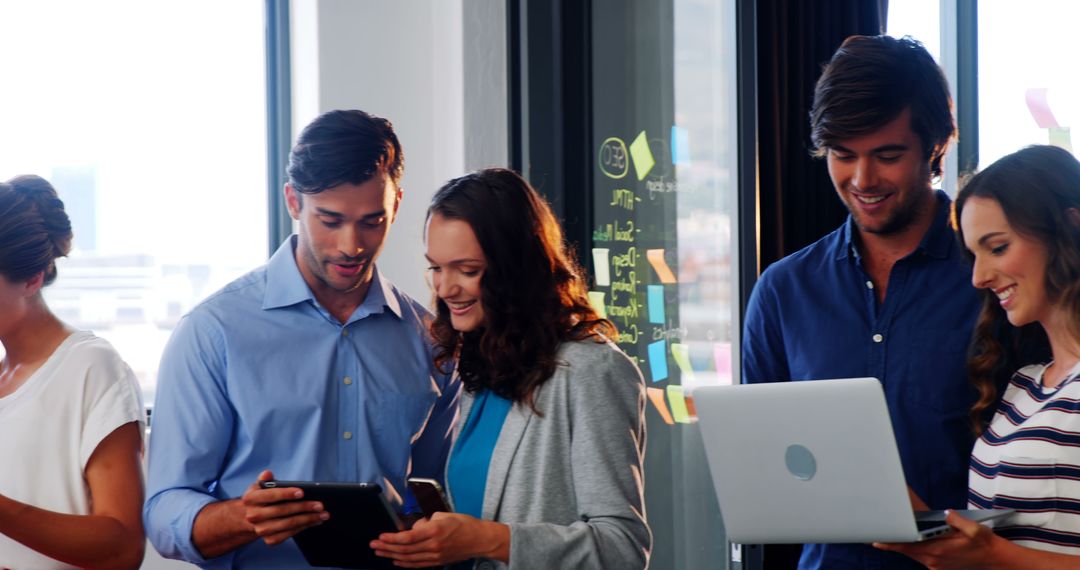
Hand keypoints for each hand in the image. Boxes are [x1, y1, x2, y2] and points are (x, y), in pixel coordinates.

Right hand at [242, 470, 328, 545]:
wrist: (251, 518)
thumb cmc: (261, 498)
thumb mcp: (259, 486)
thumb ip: (265, 479)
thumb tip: (267, 474)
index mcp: (250, 499)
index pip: (271, 495)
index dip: (287, 493)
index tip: (303, 492)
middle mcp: (253, 516)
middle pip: (283, 511)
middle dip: (304, 507)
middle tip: (320, 505)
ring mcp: (261, 530)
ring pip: (289, 524)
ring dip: (308, 519)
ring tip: (323, 514)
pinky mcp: (269, 540)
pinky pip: (290, 533)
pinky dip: (304, 527)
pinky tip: (315, 521)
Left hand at [370, 512, 508, 566]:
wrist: (480, 539)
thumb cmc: (464, 524)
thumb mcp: (444, 515)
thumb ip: (426, 521)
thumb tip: (414, 527)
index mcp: (434, 531)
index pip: (408, 537)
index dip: (392, 538)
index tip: (381, 536)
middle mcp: (433, 545)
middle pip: (405, 549)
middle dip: (386, 547)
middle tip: (374, 545)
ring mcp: (435, 556)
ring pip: (408, 558)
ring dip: (392, 555)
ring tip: (380, 552)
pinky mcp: (437, 561)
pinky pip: (417, 564)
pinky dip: (404, 563)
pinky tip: (395, 560)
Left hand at [874, 510, 1003, 568]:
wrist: (996, 561)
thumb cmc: (985, 544)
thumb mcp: (975, 530)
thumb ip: (958, 521)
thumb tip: (947, 514)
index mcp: (939, 550)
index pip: (908, 547)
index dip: (891, 543)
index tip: (876, 541)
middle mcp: (934, 560)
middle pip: (907, 550)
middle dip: (894, 542)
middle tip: (879, 533)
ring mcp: (936, 565)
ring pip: (914, 554)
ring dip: (904, 546)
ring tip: (893, 535)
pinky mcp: (939, 567)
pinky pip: (922, 558)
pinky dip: (916, 550)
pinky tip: (914, 541)